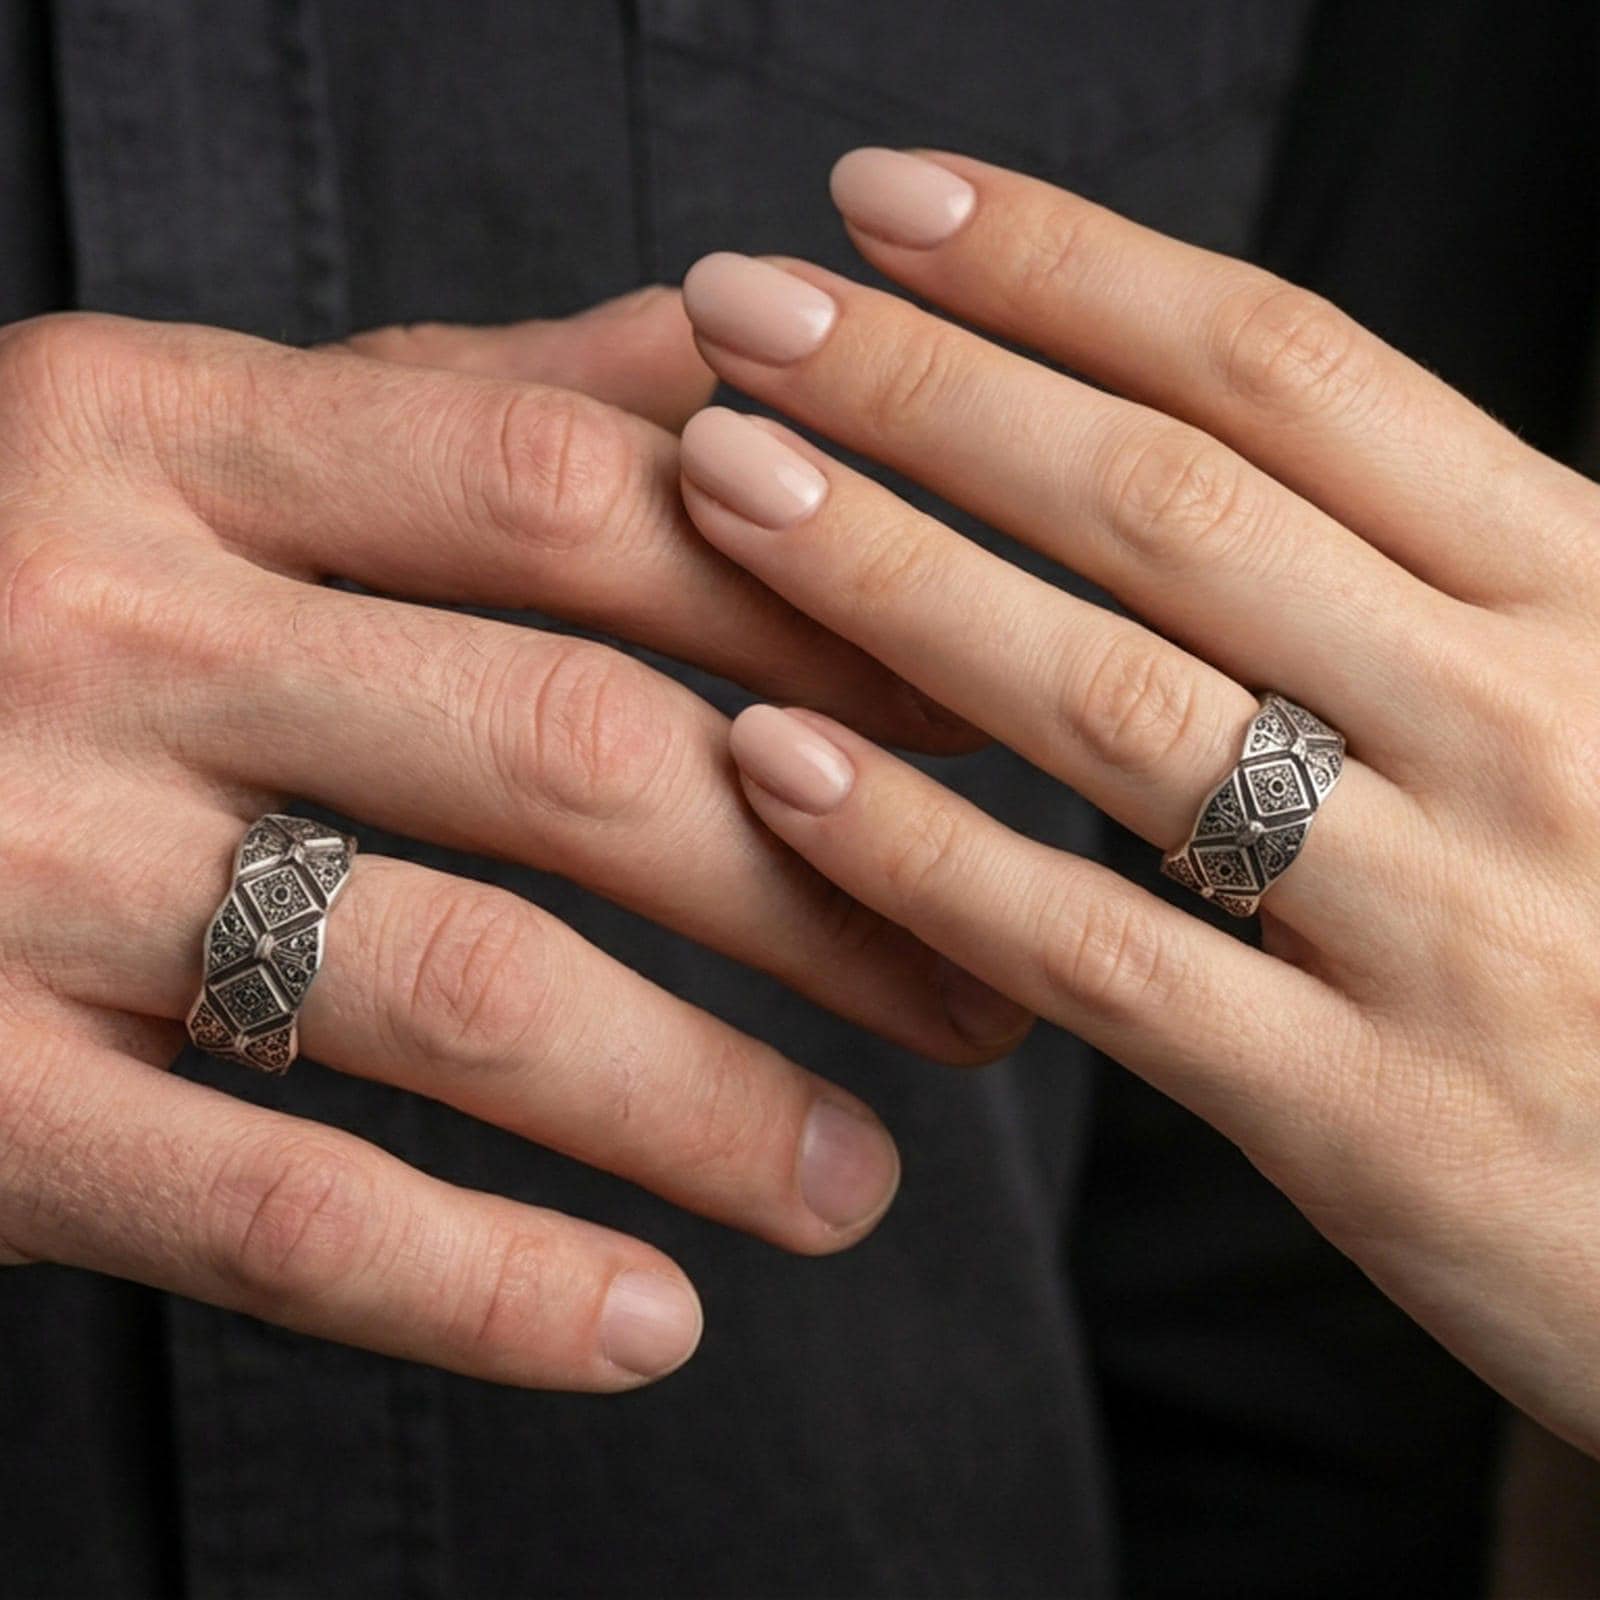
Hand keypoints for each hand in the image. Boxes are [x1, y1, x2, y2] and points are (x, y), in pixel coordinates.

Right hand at [0, 289, 1024, 1391]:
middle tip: (977, 991)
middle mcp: (99, 630)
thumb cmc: (3, 588)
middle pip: (566, 749)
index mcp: (167, 436)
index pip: (575, 499)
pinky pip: (272, 1210)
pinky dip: (486, 1286)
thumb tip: (719, 355)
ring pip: (454, 989)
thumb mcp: (195, 445)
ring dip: (702, 1105)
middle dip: (819, 888)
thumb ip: (451, 405)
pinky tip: (647, 1327)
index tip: (974, 735)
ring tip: (856, 1184)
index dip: (812, 623)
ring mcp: (18, 868)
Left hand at [676, 150, 1599, 1452]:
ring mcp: (1446, 924)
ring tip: (722, 482)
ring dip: (890, 575)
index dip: (1061, 267)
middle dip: (929, 385)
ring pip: (1116, 705)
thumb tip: (1185, 434)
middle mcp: (1521, 723)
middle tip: (743, 308)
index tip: (884, 204)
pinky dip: (920, 855)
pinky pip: (1100, 958)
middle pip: (1166, 502)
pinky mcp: (1367, 1117)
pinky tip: (774, 766)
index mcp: (1580, 591)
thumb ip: (1422, 578)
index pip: (1281, 368)